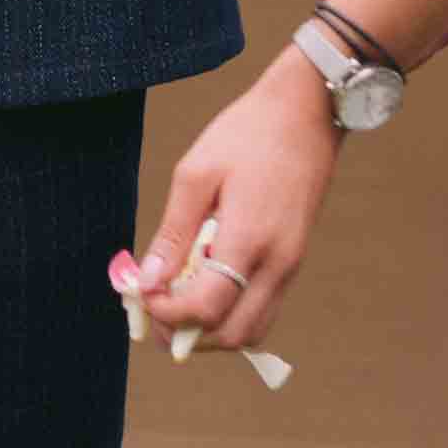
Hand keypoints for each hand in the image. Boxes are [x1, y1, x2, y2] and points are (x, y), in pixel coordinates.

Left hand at [130, 69, 337, 358]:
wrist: (307, 112)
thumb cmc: (246, 135)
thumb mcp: (196, 174)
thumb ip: (172, 234)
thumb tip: (147, 281)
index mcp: (250, 240)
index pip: (206, 309)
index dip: (167, 313)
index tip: (140, 293)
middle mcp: (278, 264)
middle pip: (232, 335)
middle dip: (186, 333)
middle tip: (153, 309)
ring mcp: (292, 265)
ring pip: (251, 330)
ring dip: (210, 329)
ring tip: (176, 299)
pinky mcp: (295, 260)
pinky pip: (263, 308)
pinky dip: (231, 312)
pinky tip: (204, 283)